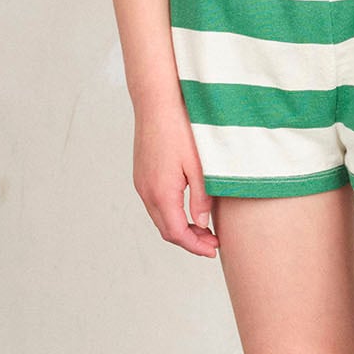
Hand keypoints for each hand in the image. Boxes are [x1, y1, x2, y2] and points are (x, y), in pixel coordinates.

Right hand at [133, 95, 219, 257]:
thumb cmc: (179, 129)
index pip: (177, 233)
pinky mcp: (141, 175)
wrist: (156, 103)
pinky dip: (170, 214)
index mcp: (162, 193)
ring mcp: (141, 183)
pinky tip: (186, 209)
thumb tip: (202, 224)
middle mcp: (146, 192)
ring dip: (179, 227)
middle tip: (212, 242)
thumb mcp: (199, 166)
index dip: (195, 246)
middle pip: (166, 230)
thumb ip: (201, 198)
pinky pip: (154, 204)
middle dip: (189, 241)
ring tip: (203, 228)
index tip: (213, 250)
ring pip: (160, 218)